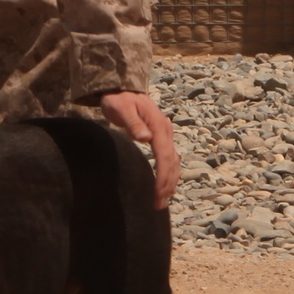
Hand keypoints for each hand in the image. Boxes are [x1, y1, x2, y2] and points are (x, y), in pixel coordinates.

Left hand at [99, 90, 179, 208]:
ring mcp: (165, 134)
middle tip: (158, 204)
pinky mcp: (161, 137)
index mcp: (158, 125)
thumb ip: (132, 123)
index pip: (164, 155)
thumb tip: (145, 138)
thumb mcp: (121, 108)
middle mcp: (166, 131)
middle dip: (167, 184)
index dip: (162, 176)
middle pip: (171, 162)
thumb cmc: (119, 99)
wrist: (122, 88)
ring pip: (173, 162)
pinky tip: (165, 185)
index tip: (157, 193)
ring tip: (162, 201)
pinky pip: (169, 159)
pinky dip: (169, 174)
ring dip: (170, 182)